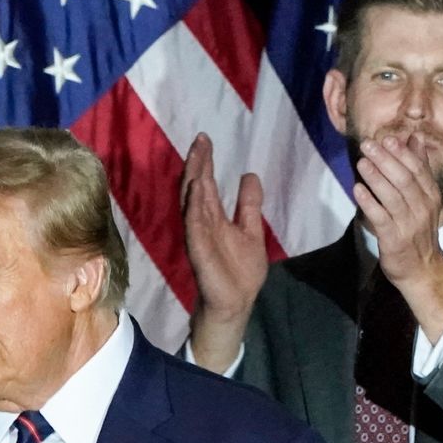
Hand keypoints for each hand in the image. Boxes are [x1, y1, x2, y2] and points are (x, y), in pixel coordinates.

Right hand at [181, 133, 267, 372]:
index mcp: (213, 217)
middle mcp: (202, 223)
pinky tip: (197, 188)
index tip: (205, 139)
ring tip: (197, 157)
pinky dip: (194, 206)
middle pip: (196, 187)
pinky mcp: (198, 250)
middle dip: (197, 163)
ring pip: (192, 202)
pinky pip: (194, 225)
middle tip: (200, 139)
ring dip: (193, 179)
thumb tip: (249, 174)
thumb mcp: (251, 230)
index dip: (205, 162)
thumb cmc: (241, 271)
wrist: (236, 303)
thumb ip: (248, 205)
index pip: (206, 184)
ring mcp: (198, 236)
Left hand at [353, 135, 442, 341]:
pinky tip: (357, 190)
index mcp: (430, 195)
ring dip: (376, 178)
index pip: (418, 170)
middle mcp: (422, 208)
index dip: (402, 153)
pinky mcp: (395, 239)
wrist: (422, 269)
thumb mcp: (424, 198)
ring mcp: (409, 224)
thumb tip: (415, 138)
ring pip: (393, 197)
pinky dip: (370, 203)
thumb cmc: (418, 230)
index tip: (387, 139)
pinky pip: (381, 218)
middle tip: (368, 145)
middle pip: (404, 179)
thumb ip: (419, 168)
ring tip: (362, 162)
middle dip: (386, 160)